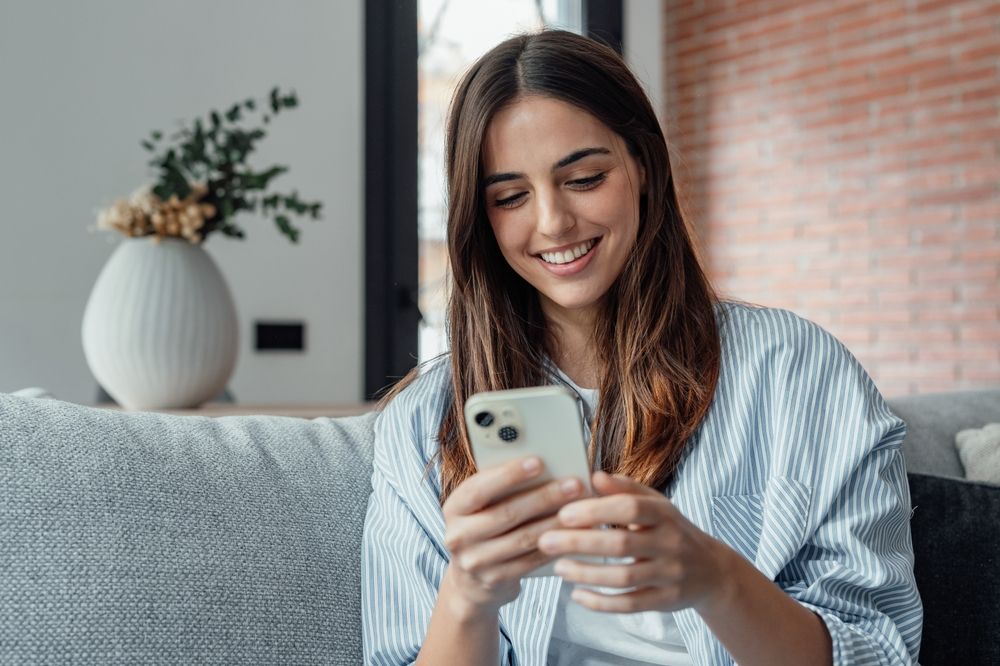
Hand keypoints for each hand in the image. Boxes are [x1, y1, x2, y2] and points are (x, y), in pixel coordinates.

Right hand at [440, 456, 587, 617]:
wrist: (470, 581)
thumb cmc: (482, 528)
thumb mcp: (480, 506)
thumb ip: (499, 488)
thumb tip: (542, 465)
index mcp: (454, 508)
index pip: (479, 488)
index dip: (509, 474)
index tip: (538, 462)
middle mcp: (459, 535)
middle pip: (506, 513)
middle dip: (544, 497)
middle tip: (573, 484)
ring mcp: (475, 561)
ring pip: (523, 538)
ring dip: (555, 522)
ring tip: (580, 509)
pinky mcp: (495, 579)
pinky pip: (531, 560)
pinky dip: (554, 545)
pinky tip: (573, 534)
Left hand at [537, 471, 735, 612]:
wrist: (711, 571)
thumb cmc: (672, 530)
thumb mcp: (656, 505)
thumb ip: (625, 489)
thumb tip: (594, 476)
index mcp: (664, 514)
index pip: (630, 508)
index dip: (596, 510)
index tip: (564, 513)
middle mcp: (670, 543)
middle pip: (622, 544)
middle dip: (581, 543)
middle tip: (546, 541)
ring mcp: (669, 575)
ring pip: (624, 578)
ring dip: (587, 574)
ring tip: (558, 568)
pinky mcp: (665, 601)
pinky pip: (630, 604)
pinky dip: (601, 602)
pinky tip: (577, 596)